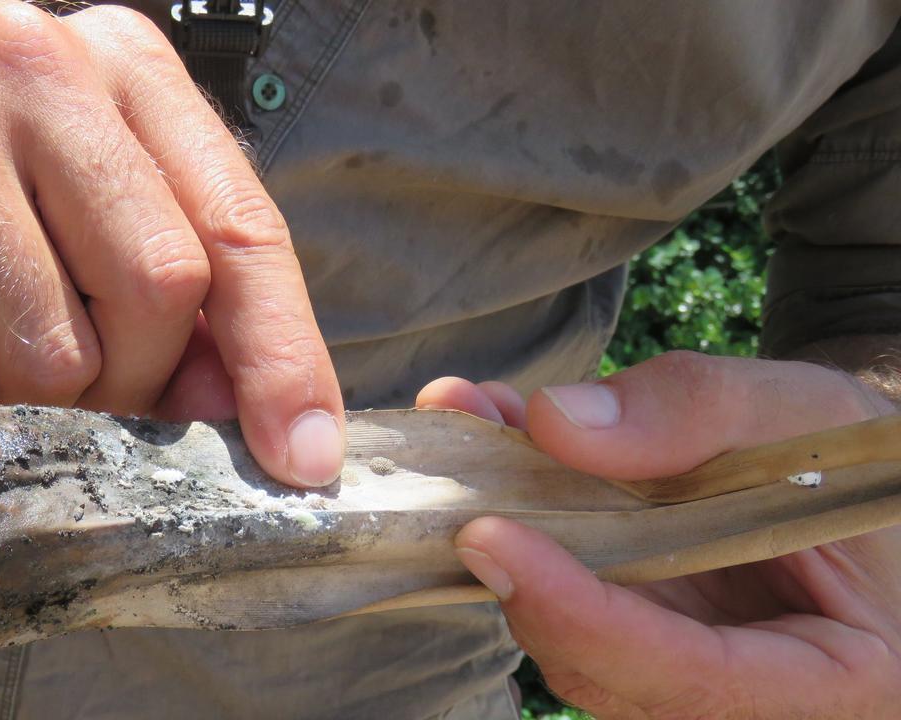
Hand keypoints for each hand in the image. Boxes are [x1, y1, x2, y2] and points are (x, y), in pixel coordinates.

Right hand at [0, 2, 342, 486]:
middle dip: (137, 381)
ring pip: (52, 355)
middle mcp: (28, 63)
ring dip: (41, 408)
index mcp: (124, 64)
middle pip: (156, 286)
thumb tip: (280, 430)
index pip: (239, 228)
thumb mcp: (110, 240)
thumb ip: (205, 315)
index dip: (281, 356)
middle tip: (89, 389)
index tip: (300, 457)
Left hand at [418, 352, 900, 717]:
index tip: (492, 538)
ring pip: (567, 637)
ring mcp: (680, 671)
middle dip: (519, 565)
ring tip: (473, 422)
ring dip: (509, 532)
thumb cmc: (858, 455)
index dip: (581, 614)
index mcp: (832, 678)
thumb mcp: (801, 410)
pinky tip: (503, 444)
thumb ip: (693, 412)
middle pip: (603, 668)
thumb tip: (555, 423)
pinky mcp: (638, 634)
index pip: (690, 679)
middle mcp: (744, 699)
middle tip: (456, 458)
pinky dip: (526, 521)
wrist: (859, 477)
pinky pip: (563, 598)